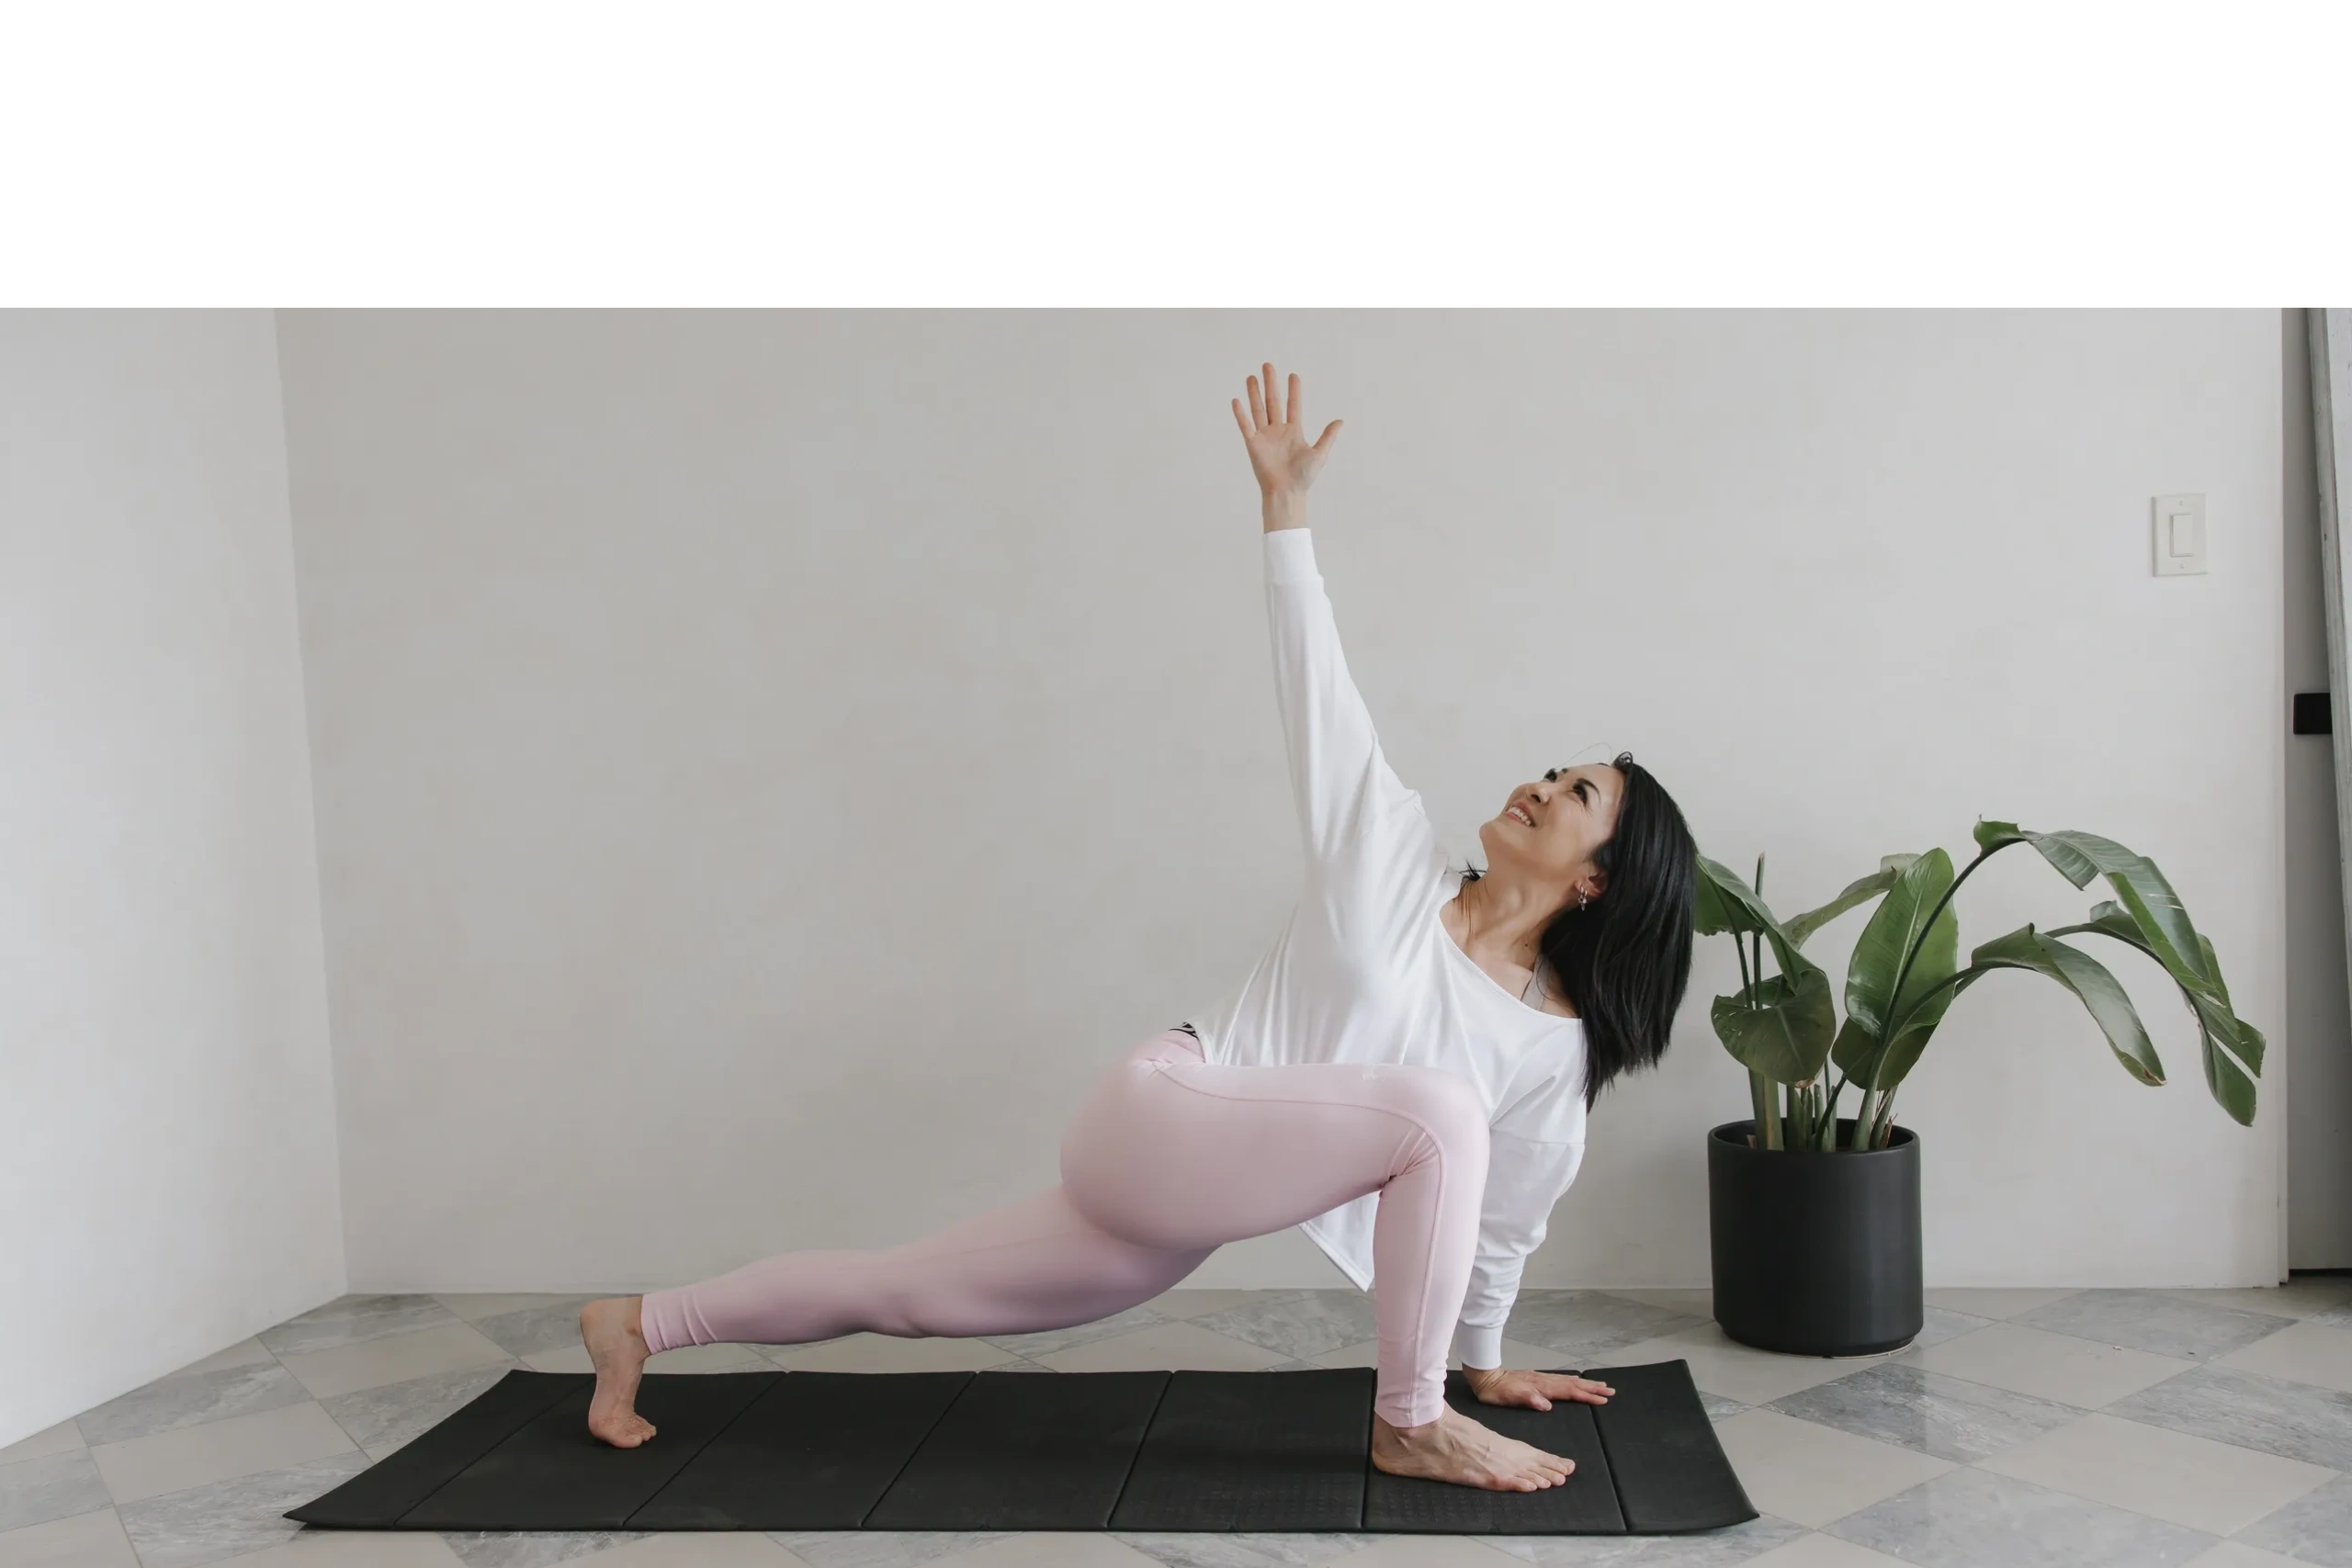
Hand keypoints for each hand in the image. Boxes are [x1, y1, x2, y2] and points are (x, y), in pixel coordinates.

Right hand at [1231, 361, 1341, 501]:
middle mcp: (1277, 431)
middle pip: (1273, 402)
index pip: (1293, 406)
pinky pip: (1246, 426)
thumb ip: (1328, 436)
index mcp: (1293, 431)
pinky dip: (1241, 414)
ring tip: (1251, 377)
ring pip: (1258, 410)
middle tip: (1267, 365)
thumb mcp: (1320, 453)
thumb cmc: (1303, 477)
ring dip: (1254, 393)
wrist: (1287, 492)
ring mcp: (1264, 437)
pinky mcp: (1253, 445)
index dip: (1293, 391)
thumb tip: (1340, 421)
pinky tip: (1237, 400)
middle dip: (1270, 384)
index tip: (1293, 375)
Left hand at [1462, 1366, 1614, 1410]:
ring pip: (1568, 1381)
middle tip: (1610, 1391)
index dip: (1586, 1396)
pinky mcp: (1537, 1379)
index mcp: (1541, 1388)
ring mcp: (1541, 1379)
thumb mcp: (1510, 1398)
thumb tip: (1547, 1405)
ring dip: (1585, 1384)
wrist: (1485, 1377)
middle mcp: (1544, 1381)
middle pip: (1573, 1385)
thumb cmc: (1496, 1391)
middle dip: (1592, 1389)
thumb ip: (1529, 1399)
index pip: (1569, 1392)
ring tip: (1600, 1386)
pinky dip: (1572, 1382)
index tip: (1602, 1400)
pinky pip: (1561, 1380)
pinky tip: (1575, 1382)